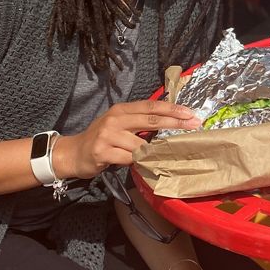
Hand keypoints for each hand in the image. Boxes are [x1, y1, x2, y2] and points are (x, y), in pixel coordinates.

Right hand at [55, 101, 199, 179]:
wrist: (75, 153)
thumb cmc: (103, 139)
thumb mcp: (120, 124)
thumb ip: (139, 123)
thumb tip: (170, 123)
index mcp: (122, 110)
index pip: (151, 106)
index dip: (172, 109)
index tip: (191, 113)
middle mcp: (115, 119)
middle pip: (151, 120)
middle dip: (175, 122)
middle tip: (194, 125)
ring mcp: (108, 135)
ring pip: (140, 145)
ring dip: (152, 151)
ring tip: (159, 155)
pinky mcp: (102, 152)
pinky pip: (128, 158)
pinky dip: (137, 162)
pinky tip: (139, 164)